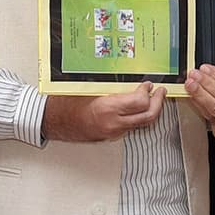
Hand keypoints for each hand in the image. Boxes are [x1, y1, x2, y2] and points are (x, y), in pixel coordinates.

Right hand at [42, 81, 166, 141]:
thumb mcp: (89, 88)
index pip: (140, 102)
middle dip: (158, 103)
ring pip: (143, 124)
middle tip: (161, 92)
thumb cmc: (66, 103)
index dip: (147, 92)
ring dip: (152, 111)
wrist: (54, 121)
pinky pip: (132, 126)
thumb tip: (130, 79)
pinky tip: (139, 108)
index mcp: (107, 108)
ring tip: (154, 99)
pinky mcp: (112, 135)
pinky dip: (139, 116)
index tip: (148, 84)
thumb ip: (112, 86)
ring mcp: (113, 131)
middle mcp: (113, 123)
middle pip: (148, 116)